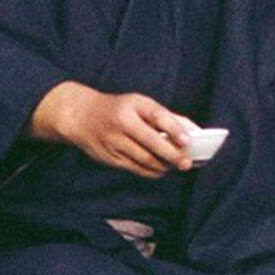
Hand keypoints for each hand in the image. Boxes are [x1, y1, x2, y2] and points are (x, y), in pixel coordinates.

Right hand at [29, 81, 198, 177]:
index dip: (174, 129)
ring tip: (177, 166)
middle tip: (187, 163)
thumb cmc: (120, 109)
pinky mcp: (108, 157)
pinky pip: (134, 167)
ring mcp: (113, 141)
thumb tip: (194, 131)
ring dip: (163, 165)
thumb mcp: (141, 104)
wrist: (81, 116)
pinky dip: (150, 170)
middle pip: (150, 142)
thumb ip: (166, 117)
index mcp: (132, 105)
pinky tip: (161, 169)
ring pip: (143, 159)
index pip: (157, 116)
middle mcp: (121, 123)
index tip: (189, 140)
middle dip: (171, 155)